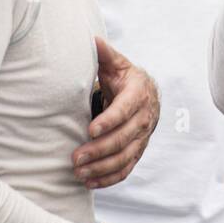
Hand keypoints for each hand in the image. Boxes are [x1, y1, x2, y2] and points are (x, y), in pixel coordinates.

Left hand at [73, 38, 159, 188]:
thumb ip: (104, 54)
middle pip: (123, 138)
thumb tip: (92, 40)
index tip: (90, 130)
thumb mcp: (117, 64)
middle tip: (75, 157)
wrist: (148, 96)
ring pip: (125, 157)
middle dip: (99, 149)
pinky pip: (126, 168)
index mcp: (138, 94)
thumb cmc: (125, 79)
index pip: (125, 110)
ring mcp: (142, 137)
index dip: (109, 121)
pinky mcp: (137, 151)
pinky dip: (109, 178)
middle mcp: (144, 118)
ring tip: (78, 172)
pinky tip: (89, 182)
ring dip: (101, 167)